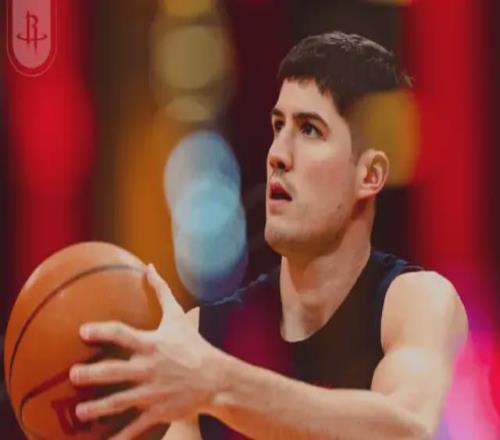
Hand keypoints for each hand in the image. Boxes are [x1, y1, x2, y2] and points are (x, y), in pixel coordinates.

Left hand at [70, 264, 219, 438]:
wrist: (216, 378)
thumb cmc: (194, 344)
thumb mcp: (178, 316)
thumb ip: (161, 291)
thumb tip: (149, 267)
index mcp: (152, 345)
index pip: (123, 335)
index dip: (102, 331)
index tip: (82, 331)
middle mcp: (149, 369)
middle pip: (115, 372)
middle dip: (92, 375)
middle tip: (72, 376)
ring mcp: (152, 392)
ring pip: (120, 402)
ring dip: (98, 409)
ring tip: (79, 413)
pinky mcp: (157, 411)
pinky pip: (135, 427)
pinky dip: (120, 438)